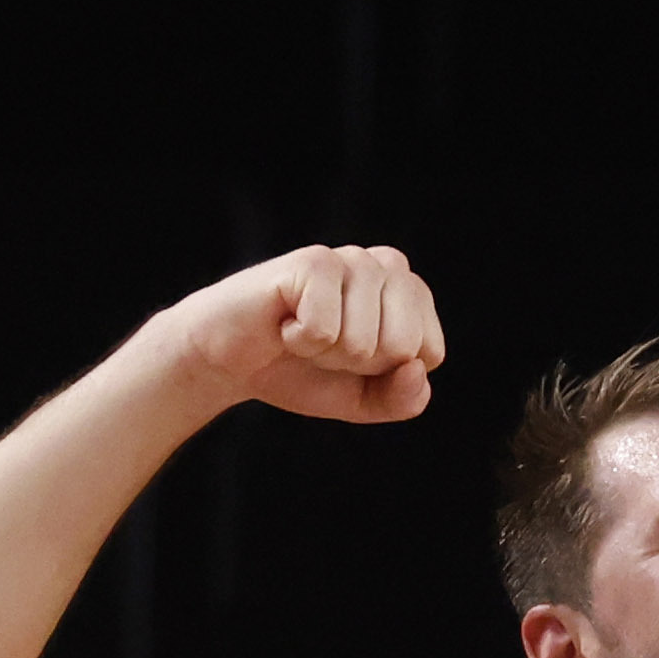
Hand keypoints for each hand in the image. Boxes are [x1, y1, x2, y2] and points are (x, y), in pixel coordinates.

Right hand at [156, 245, 444, 426]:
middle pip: (402, 346)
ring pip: (363, 341)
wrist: (229, 361)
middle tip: (323, 345)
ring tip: (300, 332)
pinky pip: (325, 330)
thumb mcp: (362, 399)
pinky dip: (298, 341)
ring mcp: (350, 258)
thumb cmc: (299, 371)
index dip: (384, 374)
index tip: (351, 359)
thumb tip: (416, 368)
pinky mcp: (313, 261)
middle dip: (356, 364)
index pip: (429, 352)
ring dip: (323, 353)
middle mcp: (386, 265)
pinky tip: (283, 324)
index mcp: (409, 292)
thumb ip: (402, 399)